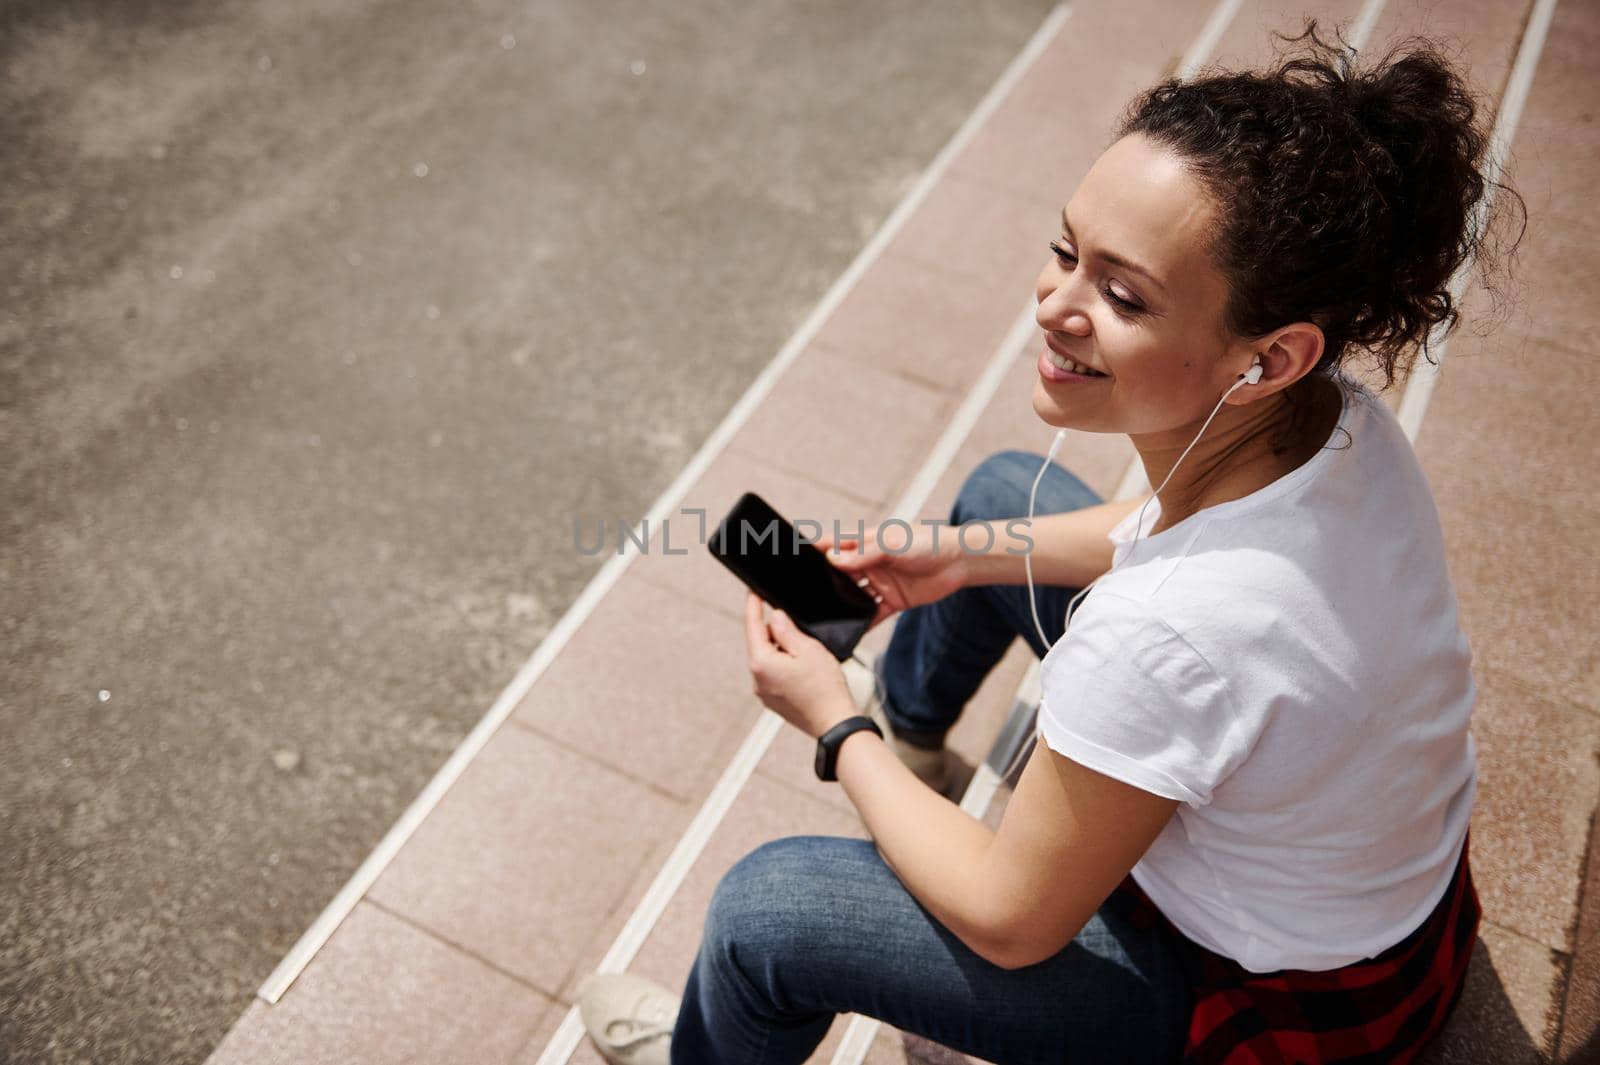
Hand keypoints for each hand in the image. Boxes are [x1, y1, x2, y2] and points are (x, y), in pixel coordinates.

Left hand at [743, 592, 854, 738]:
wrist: (835, 722)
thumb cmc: (825, 689)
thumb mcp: (808, 649)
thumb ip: (787, 630)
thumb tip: (775, 617)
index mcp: (762, 663)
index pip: (753, 627)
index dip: (753, 606)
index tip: (752, 593)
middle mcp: (757, 679)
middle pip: (760, 643)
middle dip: (775, 632)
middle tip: (797, 629)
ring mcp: (764, 692)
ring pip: (768, 659)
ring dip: (782, 650)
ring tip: (807, 655)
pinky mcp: (773, 700)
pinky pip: (774, 674)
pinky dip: (784, 666)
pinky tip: (804, 669)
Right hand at [816, 524, 968, 627]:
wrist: (959, 561)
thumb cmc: (927, 542)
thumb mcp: (892, 545)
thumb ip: (862, 555)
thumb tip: (832, 561)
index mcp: (865, 543)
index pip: (833, 546)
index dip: (814, 551)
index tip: (794, 560)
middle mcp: (869, 563)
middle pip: (839, 575)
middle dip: (824, 584)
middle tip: (807, 596)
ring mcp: (880, 583)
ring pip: (853, 597)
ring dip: (841, 606)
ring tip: (824, 617)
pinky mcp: (892, 601)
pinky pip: (872, 615)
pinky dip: (861, 624)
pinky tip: (849, 633)